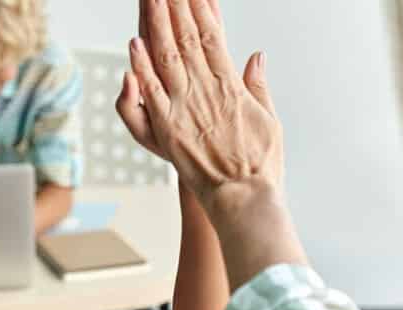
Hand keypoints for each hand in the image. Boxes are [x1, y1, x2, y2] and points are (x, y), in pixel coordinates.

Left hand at [115, 0, 282, 211]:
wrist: (245, 198)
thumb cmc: (258, 165)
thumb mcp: (268, 119)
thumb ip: (258, 86)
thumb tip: (256, 58)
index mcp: (232, 85)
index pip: (212, 36)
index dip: (202, 9)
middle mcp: (207, 90)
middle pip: (187, 38)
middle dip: (176, 7)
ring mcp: (186, 108)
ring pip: (168, 56)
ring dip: (158, 24)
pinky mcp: (168, 129)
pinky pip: (151, 93)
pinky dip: (141, 68)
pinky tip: (134, 45)